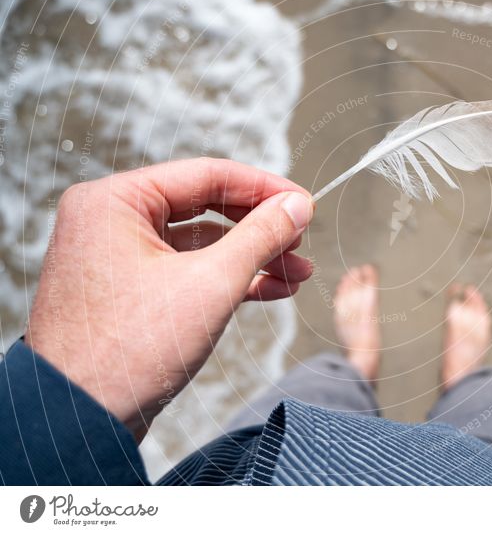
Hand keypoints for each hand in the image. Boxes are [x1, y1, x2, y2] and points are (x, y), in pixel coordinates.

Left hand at [25, 158, 314, 440]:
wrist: (79, 423)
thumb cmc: (129, 351)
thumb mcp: (211, 283)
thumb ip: (260, 236)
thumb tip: (298, 206)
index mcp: (115, 201)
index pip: (206, 175)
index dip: (264, 188)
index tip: (305, 203)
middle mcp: (111, 221)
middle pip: (205, 208)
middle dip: (261, 228)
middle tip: (301, 239)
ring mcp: (118, 258)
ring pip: (201, 244)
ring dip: (252, 257)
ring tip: (299, 272)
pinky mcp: (130, 292)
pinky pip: (188, 271)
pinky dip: (229, 279)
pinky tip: (271, 289)